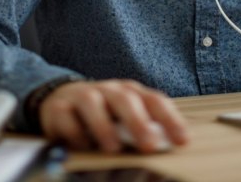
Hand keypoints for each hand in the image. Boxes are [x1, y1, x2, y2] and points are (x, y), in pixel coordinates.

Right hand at [38, 79, 188, 153]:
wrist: (62, 102)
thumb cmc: (103, 115)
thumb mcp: (126, 120)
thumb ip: (145, 130)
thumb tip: (167, 150)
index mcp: (130, 93)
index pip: (154, 101)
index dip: (170, 119)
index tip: (182, 140)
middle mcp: (108, 91)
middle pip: (125, 99)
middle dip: (138, 122)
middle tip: (149, 145)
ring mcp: (82, 96)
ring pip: (92, 102)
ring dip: (103, 125)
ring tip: (113, 148)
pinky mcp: (58, 107)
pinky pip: (65, 116)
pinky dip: (74, 131)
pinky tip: (81, 146)